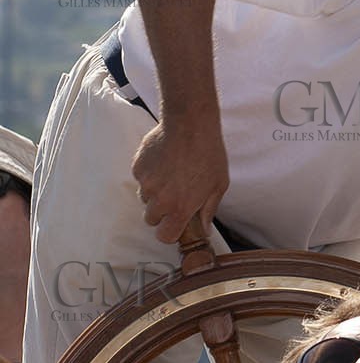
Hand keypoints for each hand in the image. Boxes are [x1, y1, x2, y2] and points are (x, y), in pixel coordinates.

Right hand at [131, 118, 228, 242]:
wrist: (190, 126)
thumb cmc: (209, 155)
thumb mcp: (219, 185)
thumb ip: (208, 210)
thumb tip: (204, 229)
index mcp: (180, 208)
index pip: (165, 236)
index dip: (170, 232)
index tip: (177, 225)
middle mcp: (159, 199)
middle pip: (151, 219)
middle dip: (162, 212)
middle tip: (176, 196)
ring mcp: (146, 183)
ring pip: (145, 198)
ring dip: (155, 193)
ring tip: (172, 175)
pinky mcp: (137, 168)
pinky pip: (141, 179)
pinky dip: (150, 175)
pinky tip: (165, 161)